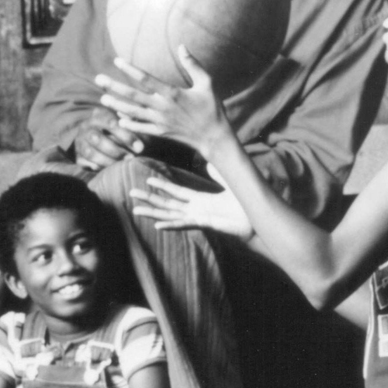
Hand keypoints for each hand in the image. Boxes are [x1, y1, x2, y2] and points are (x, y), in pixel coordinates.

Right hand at [72, 112, 136, 173]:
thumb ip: (132, 125)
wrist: (92, 136)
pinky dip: (99, 167)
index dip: (126, 136)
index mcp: (99, 115)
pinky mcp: (77, 156)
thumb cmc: (116, 129)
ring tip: (122, 165)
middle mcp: (86, 127)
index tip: (140, 147)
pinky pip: (86, 164)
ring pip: (91, 153)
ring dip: (108, 161)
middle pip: (98, 138)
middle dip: (116, 150)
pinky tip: (110, 170)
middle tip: (131, 158)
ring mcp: (80, 142)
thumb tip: (144, 133)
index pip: (111, 123)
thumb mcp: (124, 122)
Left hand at [96, 52, 226, 155]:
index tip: (117, 61)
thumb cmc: (212, 108)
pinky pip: (141, 128)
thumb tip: (182, 46)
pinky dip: (129, 124)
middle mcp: (163, 108)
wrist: (213, 137)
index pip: (146, 79)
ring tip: (103, 99)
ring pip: (133, 113)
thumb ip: (193, 64)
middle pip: (133, 96)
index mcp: (172, 93)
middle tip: (98, 79)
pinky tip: (119, 119)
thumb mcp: (207, 82)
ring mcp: (160, 122)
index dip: (130, 69)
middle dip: (114, 87)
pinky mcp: (161, 133)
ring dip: (117, 106)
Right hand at [129, 173, 254, 242]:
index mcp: (200, 200)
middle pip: (167, 203)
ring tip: (136, 210)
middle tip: (131, 193)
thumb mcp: (230, 183)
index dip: (162, 185)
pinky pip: (184, 224)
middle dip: (149, 198)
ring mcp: (198, 218)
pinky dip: (171, 225)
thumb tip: (210, 162)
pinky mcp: (205, 224)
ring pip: (170, 215)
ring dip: (152, 213)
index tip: (147, 178)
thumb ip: (218, 174)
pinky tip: (157, 225)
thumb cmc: (244, 205)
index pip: (176, 192)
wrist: (255, 220)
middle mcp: (195, 210)